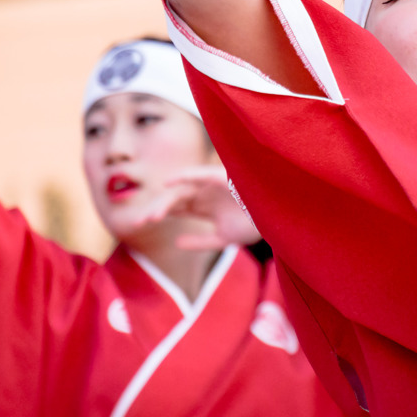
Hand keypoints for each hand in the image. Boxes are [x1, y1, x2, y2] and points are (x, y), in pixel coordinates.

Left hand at [136, 166, 260, 250]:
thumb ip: (200, 241)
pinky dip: (184, 176)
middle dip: (156, 209)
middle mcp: (205, 194)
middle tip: (139, 222)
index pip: (176, 208)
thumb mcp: (223, 239)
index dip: (157, 214)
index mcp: (205, 206)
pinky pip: (200, 174)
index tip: (139, 225)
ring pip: (182, 191)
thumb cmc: (255, 225)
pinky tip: (167, 183)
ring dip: (165, 202)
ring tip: (152, 216)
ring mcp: (212, 186)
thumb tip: (176, 242)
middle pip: (174, 199)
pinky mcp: (223, 178)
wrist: (277, 220)